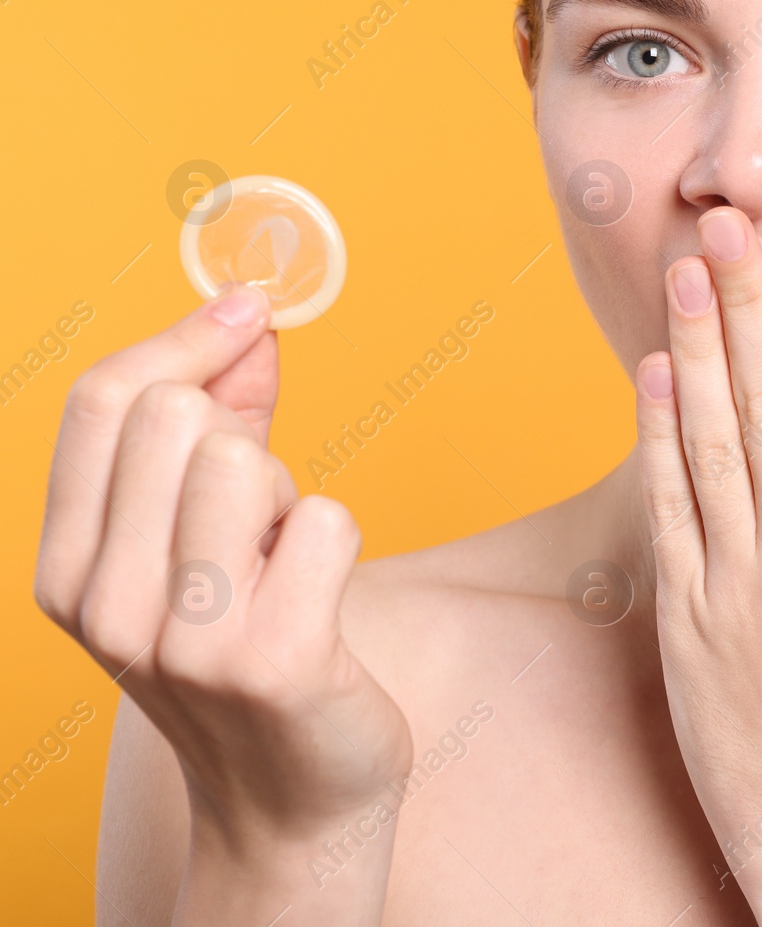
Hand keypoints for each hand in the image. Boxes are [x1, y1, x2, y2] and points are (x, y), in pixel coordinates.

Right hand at [34, 286, 411, 923]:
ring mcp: (184, 636)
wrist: (294, 799)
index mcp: (72, 568)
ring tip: (284, 565)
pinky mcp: (271, 658)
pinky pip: (327, 521)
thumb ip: (218, 429)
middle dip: (246, 436)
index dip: (186, 337)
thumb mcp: (199, 545)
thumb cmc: (253, 653)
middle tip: (265, 512)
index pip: (101, 402)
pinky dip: (338, 543)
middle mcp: (107, 602)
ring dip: (290, 498)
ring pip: (245, 461)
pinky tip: (319, 600)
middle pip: (175, 417)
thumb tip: (249, 321)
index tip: (252, 312)